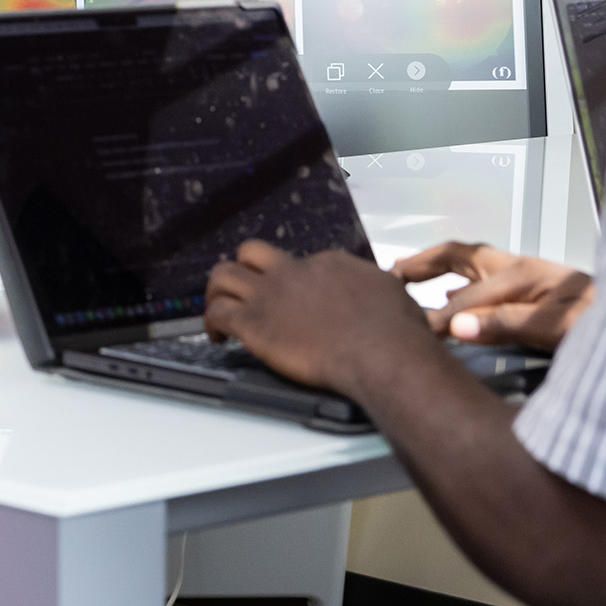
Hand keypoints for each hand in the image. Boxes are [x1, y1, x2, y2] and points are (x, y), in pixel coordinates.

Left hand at [203, 240, 436, 396]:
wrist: (381, 352)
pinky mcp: (255, 324)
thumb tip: (380, 289)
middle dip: (243, 268)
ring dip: (216, 292)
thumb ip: (375, 288)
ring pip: (223, 275)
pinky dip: (211, 323)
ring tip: (217, 309)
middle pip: (252, 253)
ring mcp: (270, 295)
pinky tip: (217, 338)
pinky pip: (217, 313)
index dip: (291, 281)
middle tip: (243, 290)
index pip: (297, 262)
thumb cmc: (394, 331)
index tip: (293, 300)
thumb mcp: (391, 292)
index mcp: (327, 263)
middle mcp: (293, 271)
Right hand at [394, 241, 593, 352]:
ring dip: (438, 266)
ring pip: (472, 261)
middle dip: (424, 263)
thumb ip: (505, 325)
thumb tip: (455, 326)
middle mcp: (523, 268)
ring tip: (406, 276)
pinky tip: (452, 295)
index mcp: (523, 275)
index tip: (414, 335)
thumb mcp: (557, 327)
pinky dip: (460, 281)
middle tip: (390, 278)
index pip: (466, 299)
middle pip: (462, 255)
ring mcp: (530, 275)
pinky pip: (486, 276)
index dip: (439, 319)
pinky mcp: (537, 287)